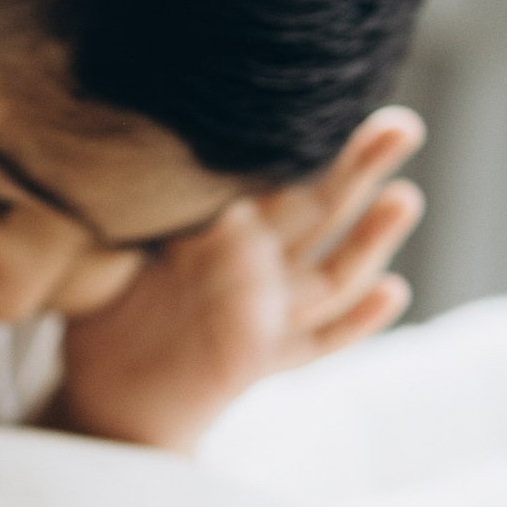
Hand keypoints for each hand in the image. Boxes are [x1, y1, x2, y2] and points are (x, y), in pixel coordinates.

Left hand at [55, 109, 425, 454]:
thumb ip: (152, 210)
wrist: (101, 399)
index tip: (335, 106)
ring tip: (405, 197)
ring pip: (331, 273)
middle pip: (318, 212)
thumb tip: (161, 151)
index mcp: (224, 232)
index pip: (275, 180)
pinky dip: (358, 321)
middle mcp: (255, 271)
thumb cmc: (106, 315)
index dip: (308, 148)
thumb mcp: (117, 248)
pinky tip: (393, 291)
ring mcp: (264, 317)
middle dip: (360, 170)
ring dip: (370, 238)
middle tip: (400, 126)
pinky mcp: (260, 360)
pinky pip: (317, 342)